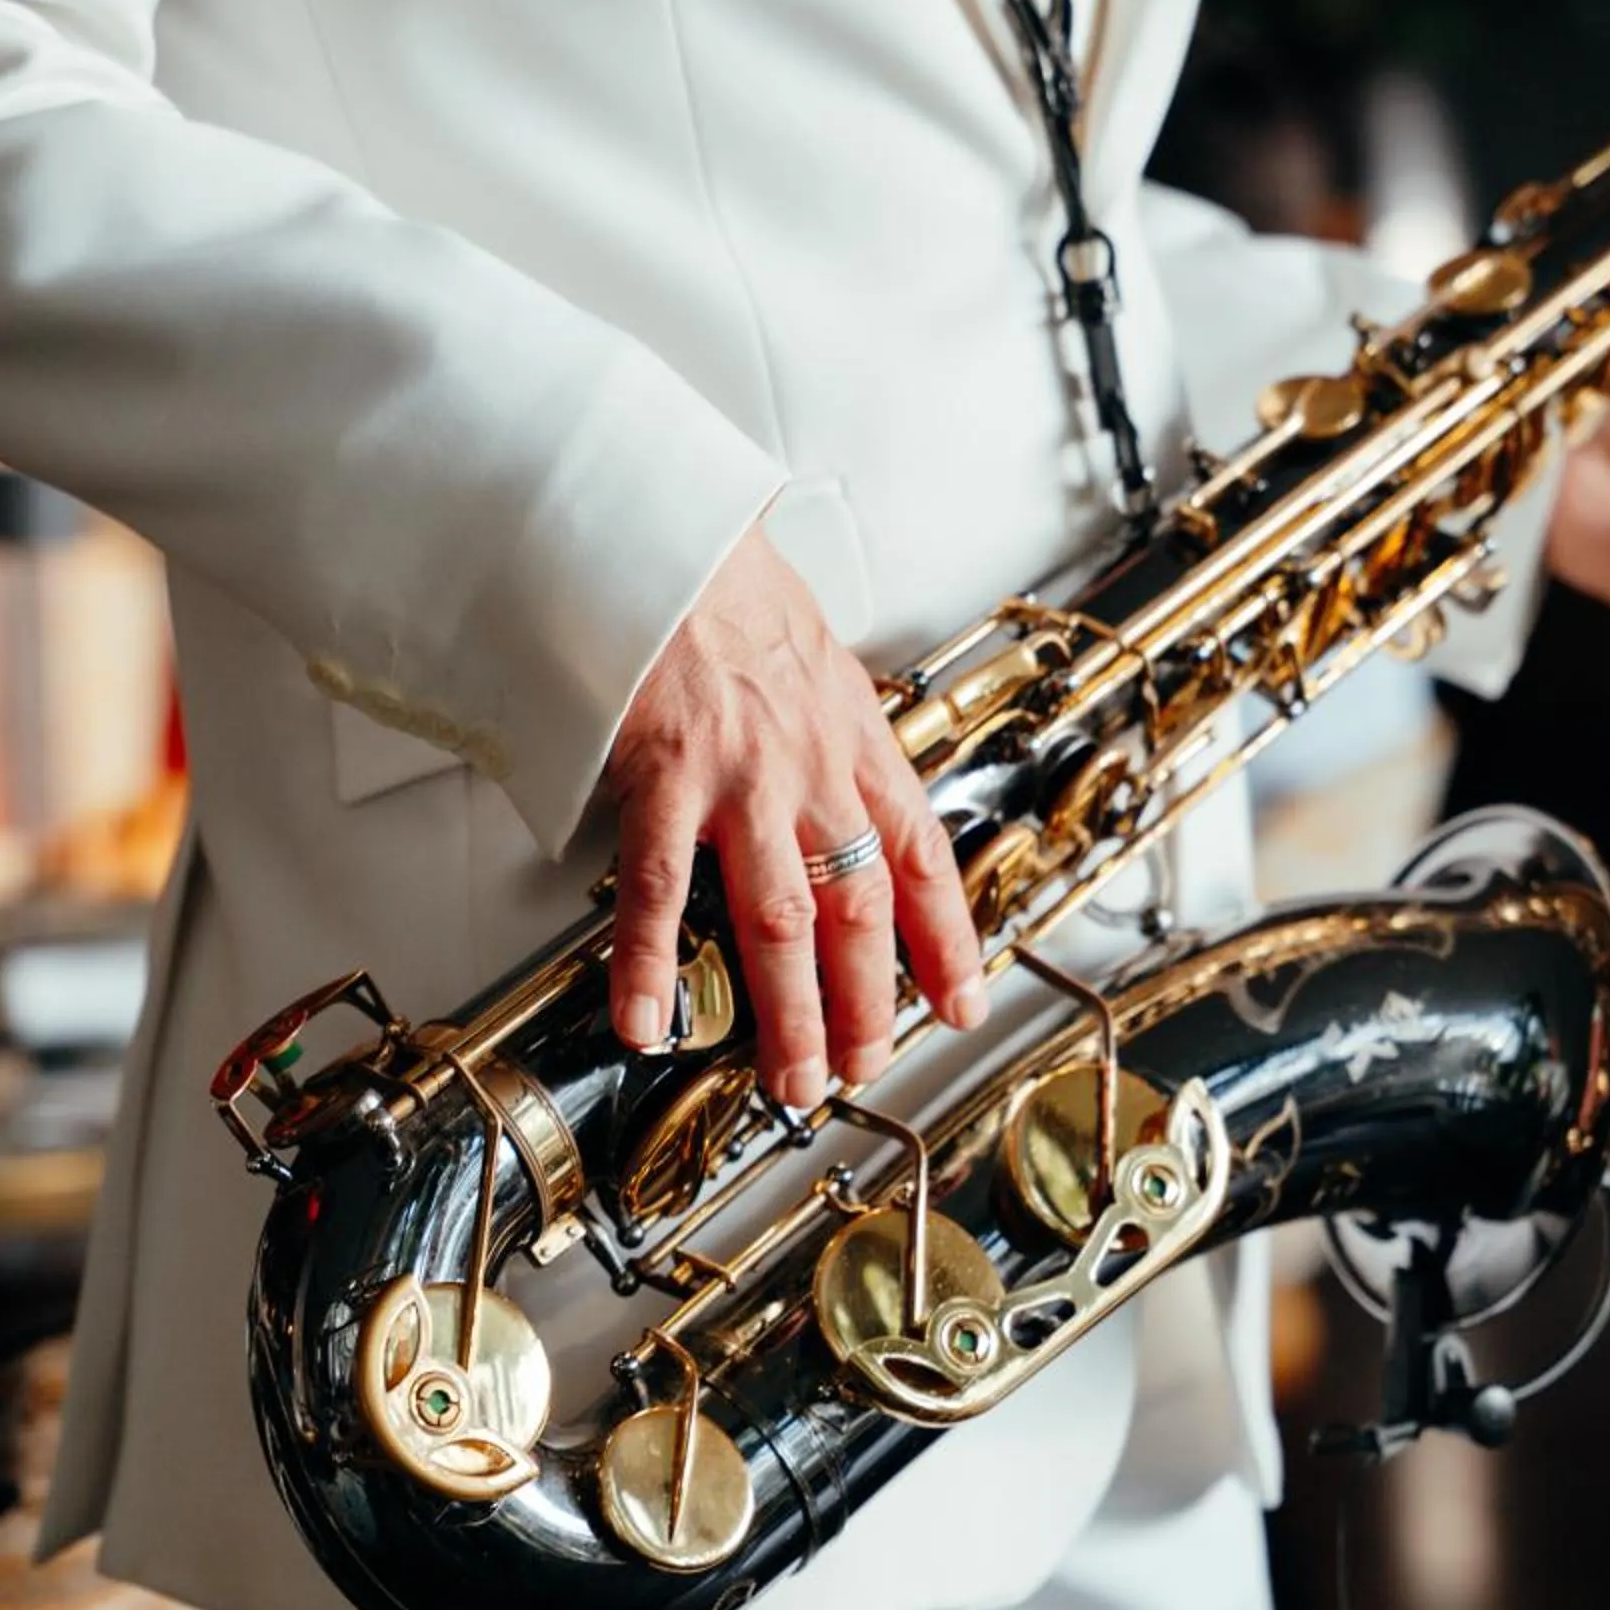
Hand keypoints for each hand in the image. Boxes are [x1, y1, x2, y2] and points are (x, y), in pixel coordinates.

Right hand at [605, 527, 989, 1103]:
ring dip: (791, 1013)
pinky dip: (653, 964)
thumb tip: (837, 769)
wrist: (659, 528)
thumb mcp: (811, 653)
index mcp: (855, 741)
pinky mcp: (666, 777)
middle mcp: (813, 769)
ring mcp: (742, 779)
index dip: (948, 941)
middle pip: (860, 911)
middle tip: (863, 1068)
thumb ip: (828, 726)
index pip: (923, 858)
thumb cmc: (721, 581)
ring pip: (782, 921)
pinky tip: (649, 1019)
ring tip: (790, 1080)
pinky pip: (663, 890)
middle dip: (867, 1004)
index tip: (961, 1002)